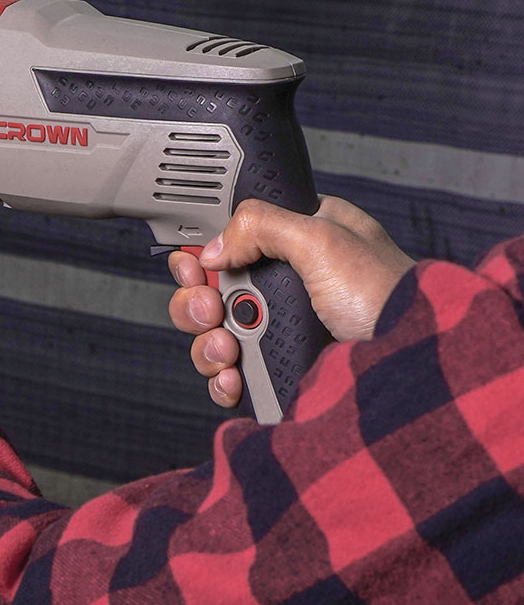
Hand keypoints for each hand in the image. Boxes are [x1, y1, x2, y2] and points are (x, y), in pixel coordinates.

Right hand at [167, 197, 414, 408]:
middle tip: (213, 310)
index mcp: (300, 241)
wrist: (411, 367)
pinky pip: (229, 375)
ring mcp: (282, 331)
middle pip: (211, 291)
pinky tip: (233, 378)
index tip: (194, 267)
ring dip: (208, 344)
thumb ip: (261, 225)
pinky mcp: (280, 371)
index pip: (230, 241)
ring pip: (213, 335)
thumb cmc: (390, 298)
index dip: (202, 254)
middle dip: (200, 303)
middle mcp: (287, 286)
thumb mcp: (323, 238)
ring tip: (229, 351)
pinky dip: (221, 379)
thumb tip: (214, 249)